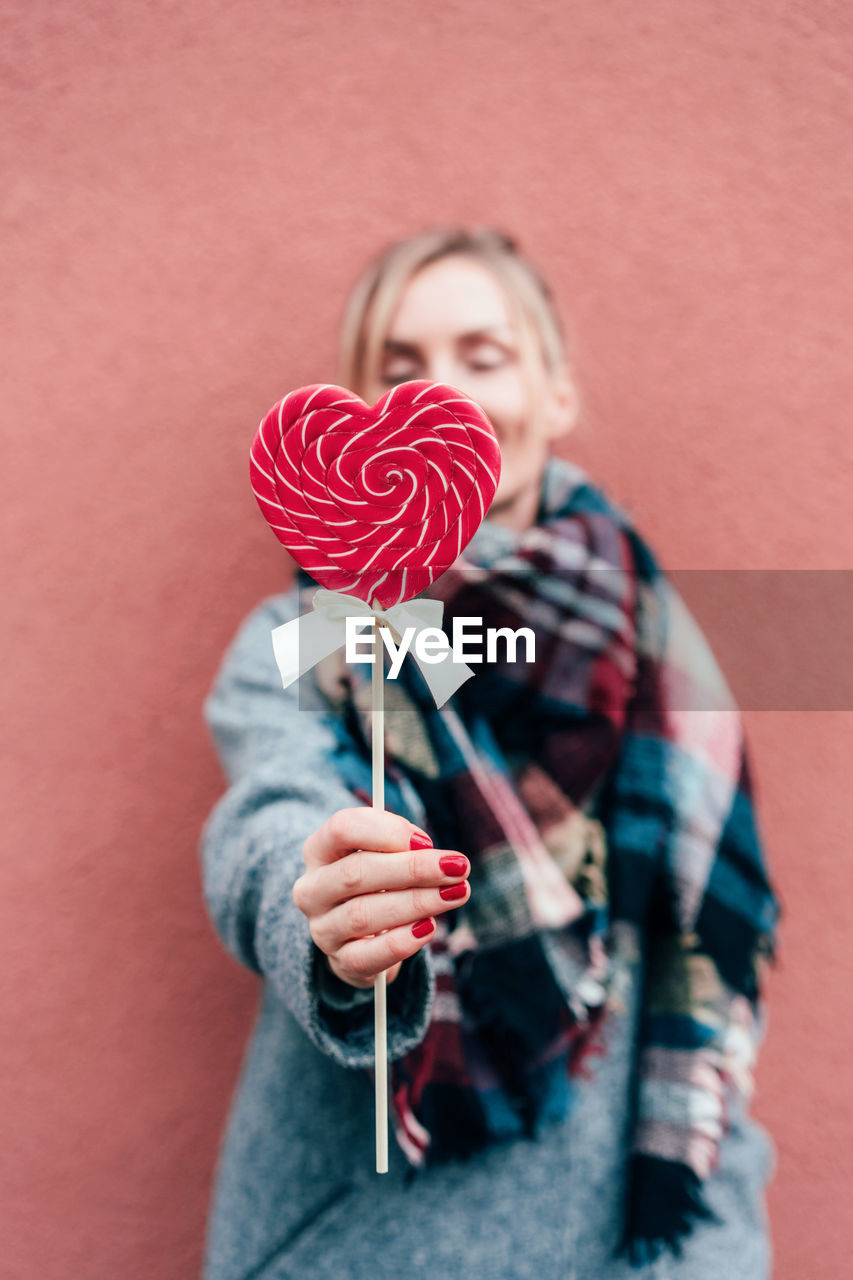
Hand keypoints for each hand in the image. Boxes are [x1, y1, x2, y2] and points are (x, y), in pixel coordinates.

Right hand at [292, 807, 470, 988]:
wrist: (361, 934)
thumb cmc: (378, 882)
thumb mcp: (384, 854)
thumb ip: (402, 846)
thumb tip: (429, 852)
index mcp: (319, 850)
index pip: (342, 828)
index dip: (387, 831)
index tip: (427, 840)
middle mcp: (312, 889)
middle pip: (355, 872)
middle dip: (412, 869)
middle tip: (457, 867)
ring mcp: (322, 929)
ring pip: (363, 914)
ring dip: (417, 902)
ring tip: (454, 894)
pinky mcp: (340, 962)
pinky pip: (368, 956)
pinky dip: (402, 942)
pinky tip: (429, 928)